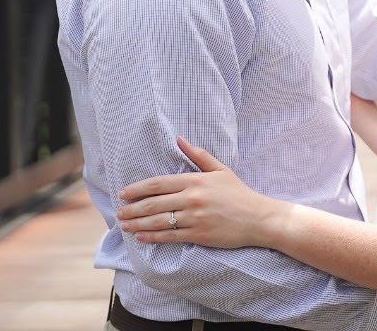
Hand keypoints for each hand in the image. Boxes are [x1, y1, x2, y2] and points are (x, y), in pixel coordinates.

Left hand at [115, 137, 277, 248]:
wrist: (258, 218)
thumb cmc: (239, 193)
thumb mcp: (221, 170)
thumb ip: (198, 155)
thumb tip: (179, 139)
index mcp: (195, 181)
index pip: (158, 184)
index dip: (137, 188)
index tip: (123, 193)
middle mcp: (191, 199)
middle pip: (153, 204)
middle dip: (132, 209)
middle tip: (118, 212)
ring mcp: (194, 218)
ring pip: (158, 221)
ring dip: (137, 224)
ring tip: (124, 226)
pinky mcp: (198, 235)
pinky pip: (169, 236)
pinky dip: (152, 237)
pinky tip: (141, 236)